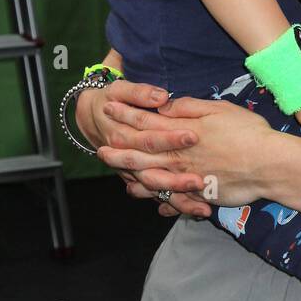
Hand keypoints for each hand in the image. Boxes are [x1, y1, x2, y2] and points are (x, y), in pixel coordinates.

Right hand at [76, 77, 206, 211]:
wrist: (96, 116)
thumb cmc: (114, 100)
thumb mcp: (121, 90)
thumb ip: (140, 93)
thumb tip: (160, 96)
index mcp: (123, 135)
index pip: (149, 139)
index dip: (170, 138)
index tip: (193, 136)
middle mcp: (128, 160)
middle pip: (153, 174)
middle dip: (176, 180)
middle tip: (200, 181)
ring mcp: (136, 174)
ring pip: (158, 192)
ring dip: (180, 200)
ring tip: (203, 208)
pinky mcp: (145, 181)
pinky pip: (161, 198)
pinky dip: (178, 206)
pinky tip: (199, 210)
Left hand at [98, 94, 275, 212]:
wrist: (269, 164)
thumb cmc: (248, 132)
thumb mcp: (218, 109)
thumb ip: (189, 108)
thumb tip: (166, 106)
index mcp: (183, 132)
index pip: (147, 122)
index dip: (126, 115)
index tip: (109, 108)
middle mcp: (180, 156)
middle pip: (142, 154)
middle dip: (119, 150)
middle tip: (99, 150)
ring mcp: (188, 178)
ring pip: (153, 179)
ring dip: (134, 178)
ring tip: (119, 178)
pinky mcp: (201, 195)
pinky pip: (175, 200)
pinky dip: (163, 201)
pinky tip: (154, 202)